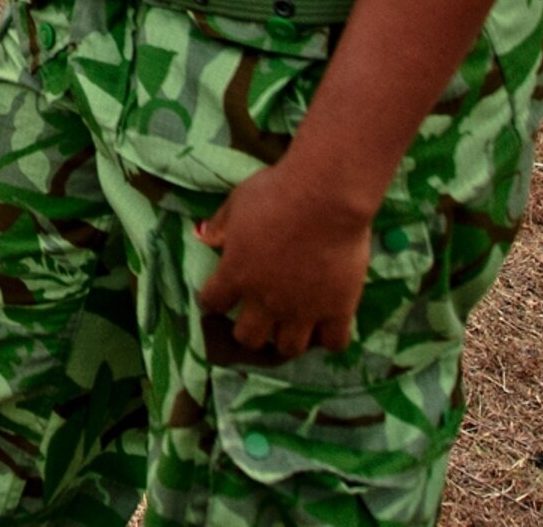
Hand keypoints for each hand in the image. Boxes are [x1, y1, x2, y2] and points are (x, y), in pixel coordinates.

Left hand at [194, 164, 372, 358]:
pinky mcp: (338, 310)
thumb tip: (204, 238)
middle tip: (256, 318)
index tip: (218, 297)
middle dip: (249, 331)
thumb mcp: (238, 203)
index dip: (213, 301)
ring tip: (289, 327)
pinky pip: (333, 343)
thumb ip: (220, 226)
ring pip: (288, 348)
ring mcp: (302, 310)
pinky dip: (329, 338)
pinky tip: (327, 326)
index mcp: (236, 274)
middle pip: (249, 338)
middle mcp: (265, 301)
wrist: (325, 198)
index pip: (212, 303)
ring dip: (286, 339)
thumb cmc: (277, 194)